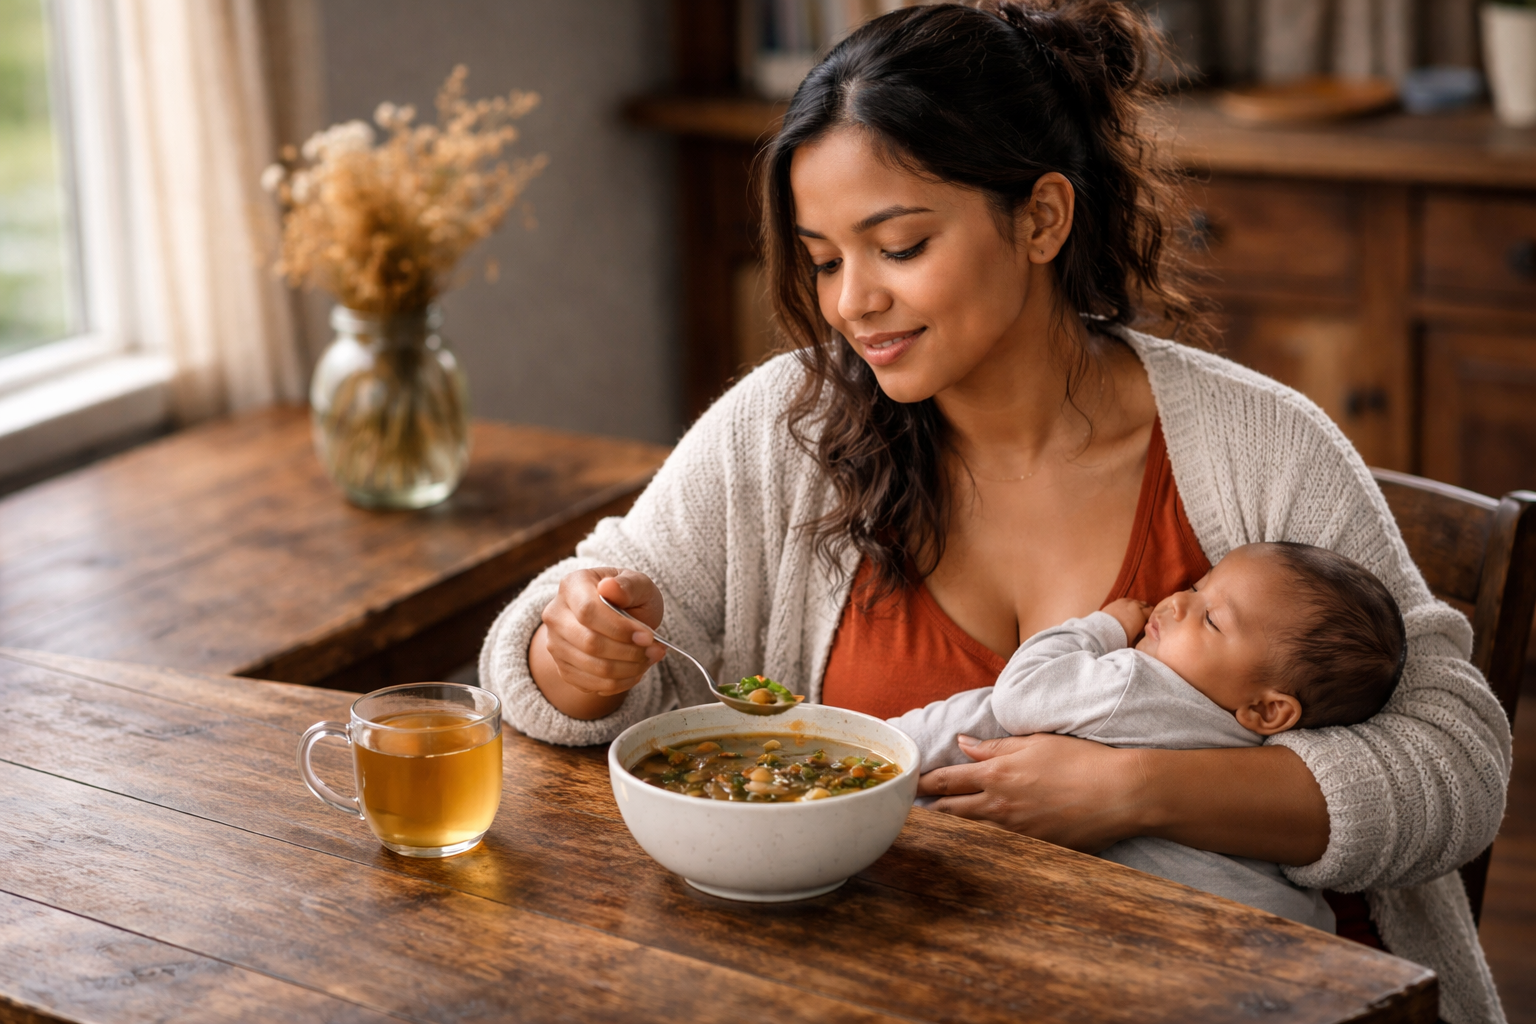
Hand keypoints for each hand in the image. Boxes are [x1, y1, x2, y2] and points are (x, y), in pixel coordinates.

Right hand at [530, 568, 665, 717]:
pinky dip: (620, 682)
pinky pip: (592, 685)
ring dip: (628, 669)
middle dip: (629, 652)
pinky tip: (635, 671)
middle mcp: (556, 615)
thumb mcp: (638, 584)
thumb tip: (610, 587)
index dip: (620, 628)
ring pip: (592, 667)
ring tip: (648, 659)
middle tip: (655, 651)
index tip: (648, 636)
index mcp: (572, 586)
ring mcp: (556, 644)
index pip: (588, 611)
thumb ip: (628, 585)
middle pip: (589, 643)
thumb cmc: (629, 599)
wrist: (618, 620)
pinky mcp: (563, 668)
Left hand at [916, 733, 1145, 851]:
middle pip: (949, 811)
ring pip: (969, 832)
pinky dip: (982, 844)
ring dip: (950, 829)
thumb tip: (964, 744)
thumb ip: (994, 746)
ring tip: (933, 828)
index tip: (905, 783)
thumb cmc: (1081, 760)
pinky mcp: (1034, 849)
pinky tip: (975, 847)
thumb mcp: (1035, 742)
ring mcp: (1015, 832)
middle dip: (927, 810)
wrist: (1120, 793)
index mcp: (996, 773)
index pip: (945, 780)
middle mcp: (999, 805)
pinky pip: (999, 847)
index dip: (921, 783)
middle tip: (908, 811)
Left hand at [1101, 597, 1150, 645]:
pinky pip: (1127, 600)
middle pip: (1145, 605)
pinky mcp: (1116, 602)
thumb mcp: (1135, 640)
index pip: (1152, 611)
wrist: (1102, 632)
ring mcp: (1125, 602)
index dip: (1153, 616)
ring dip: (1137, 606)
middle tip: (1145, 617)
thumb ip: (1142, 635)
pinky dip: (1129, 604)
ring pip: (1136, 601)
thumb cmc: (1120, 638)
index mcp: (1141, 614)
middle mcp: (1135, 606)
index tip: (1152, 620)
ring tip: (1136, 613)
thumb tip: (1146, 634)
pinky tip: (1127, 609)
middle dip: (1146, 610)